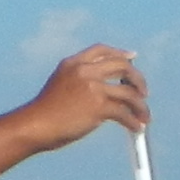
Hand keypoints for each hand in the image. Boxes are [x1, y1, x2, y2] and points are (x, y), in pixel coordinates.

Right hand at [18, 45, 146, 153]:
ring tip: (144, 117)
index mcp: (72, 64)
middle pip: (122, 66)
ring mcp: (92, 88)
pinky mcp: (98, 106)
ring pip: (129, 93)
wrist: (34, 126)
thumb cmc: (46, 113)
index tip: (132, 58)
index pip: (101, 50)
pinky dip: (134, 122)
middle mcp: (84, 71)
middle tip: (143, 92)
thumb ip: (80, 81)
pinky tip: (136, 128)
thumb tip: (108, 91)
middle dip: (137, 79)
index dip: (120, 53)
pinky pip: (125, 113)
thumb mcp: (60, 85)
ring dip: (141, 106)